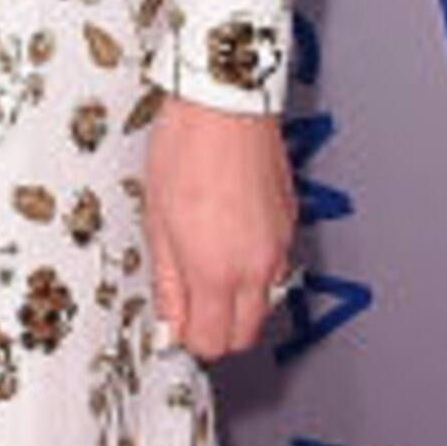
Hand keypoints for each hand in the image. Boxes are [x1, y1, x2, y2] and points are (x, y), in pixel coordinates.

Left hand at [145, 95, 292, 360]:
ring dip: (237, 300)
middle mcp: (256, 266)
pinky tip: (227, 239)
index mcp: (218, 270)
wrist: (225, 102)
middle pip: (245, 335)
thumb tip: (169, 320)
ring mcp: (278, 245)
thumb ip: (168, 281)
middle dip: (217, 330)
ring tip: (206, 265)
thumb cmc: (187, 148)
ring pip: (262, 301)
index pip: (212, 343)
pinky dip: (251, 268)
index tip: (175, 326)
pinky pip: (273, 266)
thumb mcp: (158, 222)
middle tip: (190, 306)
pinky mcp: (289, 224)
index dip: (190, 340)